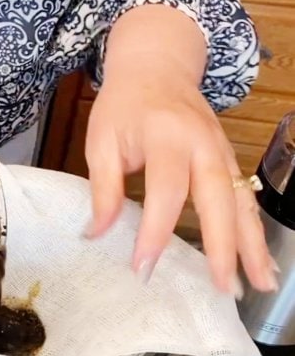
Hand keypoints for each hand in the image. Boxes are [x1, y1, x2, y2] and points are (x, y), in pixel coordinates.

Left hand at [85, 68, 275, 295]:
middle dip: (223, 246)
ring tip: (260, 283)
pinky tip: (259, 258)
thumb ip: (102, 188)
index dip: (155, 232)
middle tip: (225, 288)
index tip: (143, 268)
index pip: (166, 192)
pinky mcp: (228, 160)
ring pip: (242, 202)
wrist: (156, 66)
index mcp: (168, 137)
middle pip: (219, 199)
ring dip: (252, 244)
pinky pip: (245, 198)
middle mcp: (203, 146)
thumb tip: (95, 234)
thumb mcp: (102, 141)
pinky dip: (254, 230)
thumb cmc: (124, 106)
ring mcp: (222, 152)